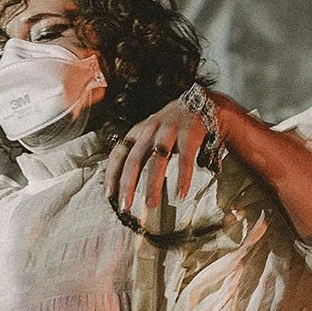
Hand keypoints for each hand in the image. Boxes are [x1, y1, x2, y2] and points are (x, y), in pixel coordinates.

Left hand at [104, 91, 224, 215]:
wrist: (202, 104)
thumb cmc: (173, 126)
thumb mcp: (151, 134)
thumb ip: (140, 153)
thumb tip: (126, 183)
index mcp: (138, 132)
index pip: (119, 153)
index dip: (112, 174)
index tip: (109, 194)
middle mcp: (150, 130)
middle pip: (134, 159)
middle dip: (127, 185)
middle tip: (125, 206)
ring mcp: (170, 130)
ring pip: (157, 160)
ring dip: (152, 185)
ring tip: (151, 204)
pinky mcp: (189, 134)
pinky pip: (185, 159)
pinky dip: (182, 178)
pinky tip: (180, 193)